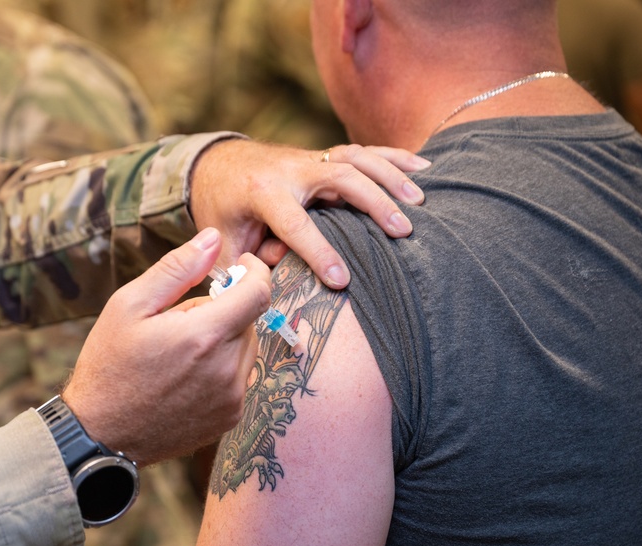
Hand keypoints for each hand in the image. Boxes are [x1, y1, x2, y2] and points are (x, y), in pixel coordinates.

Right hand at [62, 227, 269, 466]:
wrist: (101, 433)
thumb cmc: (109, 365)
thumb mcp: (129, 305)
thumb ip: (177, 269)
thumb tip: (214, 239)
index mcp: (203, 337)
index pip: (258, 292)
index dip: (254, 271)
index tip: (241, 265)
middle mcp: (225, 370)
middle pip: (249, 320)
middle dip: (225, 310)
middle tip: (181, 321)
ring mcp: (231, 398)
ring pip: (247, 348)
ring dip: (224, 339)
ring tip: (180, 352)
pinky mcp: (230, 417)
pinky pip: (241, 376)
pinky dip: (222, 367)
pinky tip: (186, 376)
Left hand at [189, 140, 429, 287]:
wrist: (217, 163)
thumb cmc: (222, 210)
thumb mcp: (222, 241)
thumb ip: (238, 268)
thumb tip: (263, 298)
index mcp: (262, 192)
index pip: (295, 223)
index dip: (319, 252)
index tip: (342, 280)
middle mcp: (291, 169)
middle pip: (339, 179)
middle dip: (372, 203)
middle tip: (402, 231)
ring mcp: (310, 159)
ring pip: (356, 159)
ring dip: (390, 178)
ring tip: (418, 203)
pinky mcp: (324, 157)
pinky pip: (364, 152)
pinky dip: (394, 158)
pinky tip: (423, 168)